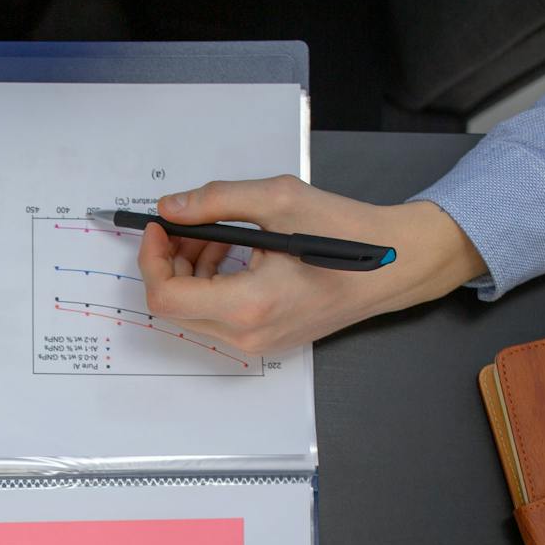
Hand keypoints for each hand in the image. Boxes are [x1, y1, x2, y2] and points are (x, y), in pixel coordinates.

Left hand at [138, 176, 487, 354]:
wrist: (392, 265)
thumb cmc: (344, 232)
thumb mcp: (278, 200)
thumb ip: (216, 201)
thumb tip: (172, 207)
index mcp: (249, 304)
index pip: (166, 297)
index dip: (152, 259)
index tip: (159, 225)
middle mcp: (248, 335)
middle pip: (175, 307)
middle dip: (170, 262)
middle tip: (185, 225)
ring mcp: (257, 344)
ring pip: (194, 313)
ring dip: (191, 271)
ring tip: (214, 235)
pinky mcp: (266, 341)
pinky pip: (219, 317)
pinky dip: (213, 284)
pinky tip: (233, 254)